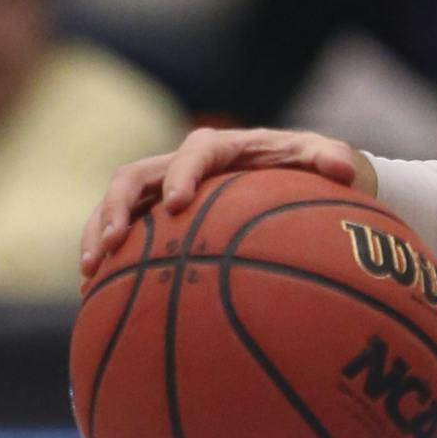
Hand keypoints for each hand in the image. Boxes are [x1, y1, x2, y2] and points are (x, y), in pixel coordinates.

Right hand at [80, 126, 369, 282]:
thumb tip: (346, 169)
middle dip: (115, 207)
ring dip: (96, 231)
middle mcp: (181, 163)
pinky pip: (121, 230)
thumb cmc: (307, 167)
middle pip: (133, 176)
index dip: (180, 177)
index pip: (192, 156)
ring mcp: (161, 187)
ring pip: (115, 203)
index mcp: (219, 148)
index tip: (176, 206)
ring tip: (90, 270)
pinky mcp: (152, 213)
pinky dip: (104, 253)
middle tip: (111, 244)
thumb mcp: (325, 158)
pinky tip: (95, 289)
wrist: (289, 179)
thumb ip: (332, 159)